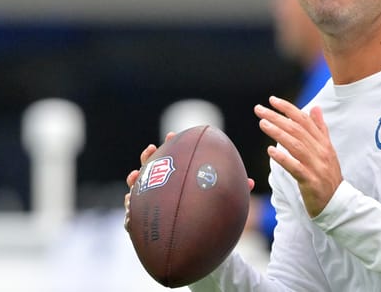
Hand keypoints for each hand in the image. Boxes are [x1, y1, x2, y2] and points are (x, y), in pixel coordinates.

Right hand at [123, 132, 255, 231]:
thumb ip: (231, 192)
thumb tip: (250, 183)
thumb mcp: (218, 204)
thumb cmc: (208, 218)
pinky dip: (131, 213)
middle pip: (150, 171)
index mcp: (178, 181)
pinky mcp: (143, 225)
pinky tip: (131, 210)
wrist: (197, 244)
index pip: (172, 160)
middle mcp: (162, 191)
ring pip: (136, 192)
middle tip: (151, 149)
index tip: (172, 135)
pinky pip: (132, 219)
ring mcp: (150, 206)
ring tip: (133, 176)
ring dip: (134, 182)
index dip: (170, 146)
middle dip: (148, 158)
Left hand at [254, 96, 341, 217]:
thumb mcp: (327, 150)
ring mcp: (316, 166)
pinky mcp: (310, 181)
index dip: (288, 108)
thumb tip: (315, 108)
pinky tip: (270, 151)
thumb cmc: (328, 176)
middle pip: (297, 129)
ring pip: (295, 145)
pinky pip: (295, 167)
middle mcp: (320, 151)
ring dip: (278, 133)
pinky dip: (282, 158)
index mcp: (323, 143)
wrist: (338, 203)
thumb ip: (320, 129)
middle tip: (259, 109)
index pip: (304, 120)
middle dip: (277, 117)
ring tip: (262, 124)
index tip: (272, 100)